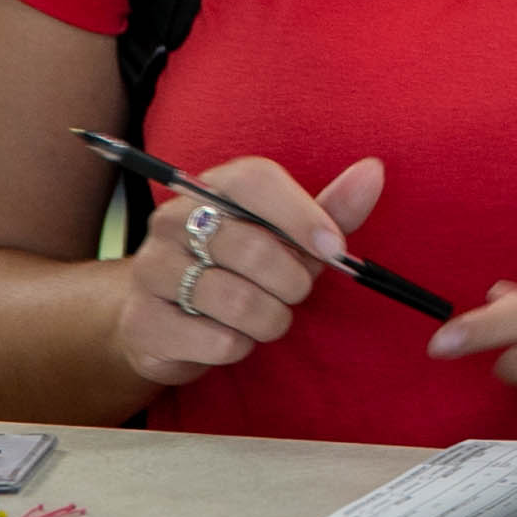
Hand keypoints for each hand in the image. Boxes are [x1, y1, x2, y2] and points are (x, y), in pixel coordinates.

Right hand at [113, 157, 381, 388]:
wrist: (165, 317)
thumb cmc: (242, 268)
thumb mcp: (288, 236)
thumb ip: (332, 209)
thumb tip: (373, 170)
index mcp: (213, 188)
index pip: (255, 180)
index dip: (301, 215)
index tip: (334, 249)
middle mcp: (173, 221)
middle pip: (251, 247)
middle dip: (292, 281)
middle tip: (295, 291)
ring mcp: (152, 270)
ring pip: (236, 301)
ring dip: (271, 319)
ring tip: (266, 316)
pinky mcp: (144, 322)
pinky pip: (218, 341)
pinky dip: (241, 346)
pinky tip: (230, 335)